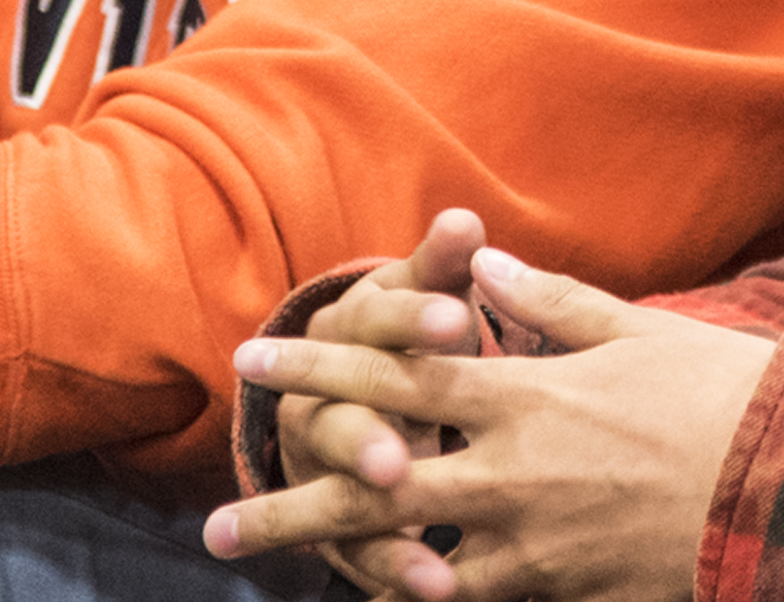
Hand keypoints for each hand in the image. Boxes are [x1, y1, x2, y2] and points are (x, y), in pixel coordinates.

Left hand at [208, 246, 774, 600]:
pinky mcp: (558, 588)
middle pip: (374, 482)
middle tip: (217, 519)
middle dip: (289, 499)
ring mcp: (529, 538)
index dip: (321, 359)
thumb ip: (551, 299)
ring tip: (271, 574)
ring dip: (330, 564)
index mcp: (528, 391)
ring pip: (403, 557)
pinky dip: (417, 599)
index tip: (255, 355)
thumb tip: (480, 257)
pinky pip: (466, 601)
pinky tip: (380, 601)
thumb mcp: (637, 329)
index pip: (401, 369)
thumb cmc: (719, 392)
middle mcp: (512, 467)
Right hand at [273, 208, 493, 596]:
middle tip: (398, 462)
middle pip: (338, 421)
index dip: (417, 320)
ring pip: (339, 502)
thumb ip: (443, 263)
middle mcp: (321, 400)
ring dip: (378, 534)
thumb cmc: (414, 330)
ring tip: (426, 569)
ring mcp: (322, 468)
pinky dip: (390, 575)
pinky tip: (429, 593)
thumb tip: (462, 219)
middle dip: (367, 442)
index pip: (378, 319)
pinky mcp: (338, 526)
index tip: (461, 321)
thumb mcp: (425, 293)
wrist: (343, 382)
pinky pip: (360, 557)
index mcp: (351, 331)